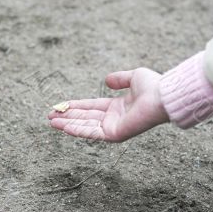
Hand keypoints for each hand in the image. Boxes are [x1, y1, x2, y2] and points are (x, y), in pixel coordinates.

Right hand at [48, 68, 169, 141]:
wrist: (162, 96)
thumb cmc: (152, 86)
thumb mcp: (133, 77)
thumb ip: (119, 78)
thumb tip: (106, 80)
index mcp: (117, 107)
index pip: (91, 107)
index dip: (75, 106)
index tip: (60, 105)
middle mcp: (113, 119)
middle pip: (85, 117)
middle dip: (67, 116)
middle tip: (49, 115)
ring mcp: (113, 128)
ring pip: (85, 126)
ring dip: (67, 124)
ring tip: (51, 122)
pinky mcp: (114, 134)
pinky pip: (91, 133)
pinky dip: (76, 130)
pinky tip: (63, 126)